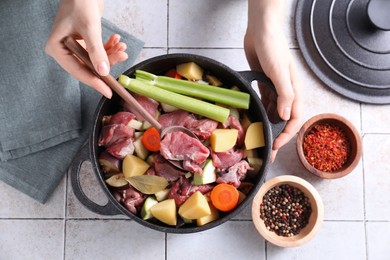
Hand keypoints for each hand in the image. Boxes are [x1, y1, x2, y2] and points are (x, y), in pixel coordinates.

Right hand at [45, 0, 127, 97]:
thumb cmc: (80, 2)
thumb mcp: (89, 28)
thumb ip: (97, 51)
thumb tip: (103, 72)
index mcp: (56, 48)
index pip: (77, 71)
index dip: (94, 82)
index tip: (109, 92)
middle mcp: (63, 50)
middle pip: (88, 67)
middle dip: (107, 63)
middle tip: (122, 57)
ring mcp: (74, 47)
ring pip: (95, 60)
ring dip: (111, 55)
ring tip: (122, 47)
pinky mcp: (84, 43)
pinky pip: (98, 52)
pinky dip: (109, 48)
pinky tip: (117, 41)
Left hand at [244, 0, 302, 161]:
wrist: (261, 31)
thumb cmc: (274, 49)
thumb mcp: (280, 72)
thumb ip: (284, 94)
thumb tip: (285, 116)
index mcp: (294, 92)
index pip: (293, 120)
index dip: (285, 135)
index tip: (274, 145)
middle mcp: (285, 93)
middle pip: (282, 120)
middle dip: (276, 135)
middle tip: (266, 149)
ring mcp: (274, 89)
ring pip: (272, 113)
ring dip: (266, 125)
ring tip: (257, 138)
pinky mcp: (263, 84)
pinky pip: (263, 102)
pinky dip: (260, 111)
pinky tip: (253, 118)